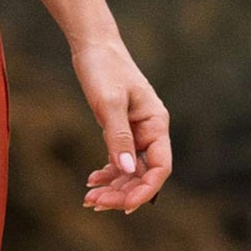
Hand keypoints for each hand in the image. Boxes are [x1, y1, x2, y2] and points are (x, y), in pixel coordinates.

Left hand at [71, 37, 171, 213]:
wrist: (93, 45)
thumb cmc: (104, 67)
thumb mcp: (109, 102)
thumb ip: (118, 136)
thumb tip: (126, 170)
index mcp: (156, 124)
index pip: (160, 167)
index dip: (145, 189)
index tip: (124, 205)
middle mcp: (150, 131)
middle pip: (144, 173)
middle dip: (122, 191)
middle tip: (95, 202)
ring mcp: (136, 132)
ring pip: (130, 170)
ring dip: (113, 186)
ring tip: (89, 197)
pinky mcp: (121, 130)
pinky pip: (119, 159)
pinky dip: (108, 172)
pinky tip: (92, 179)